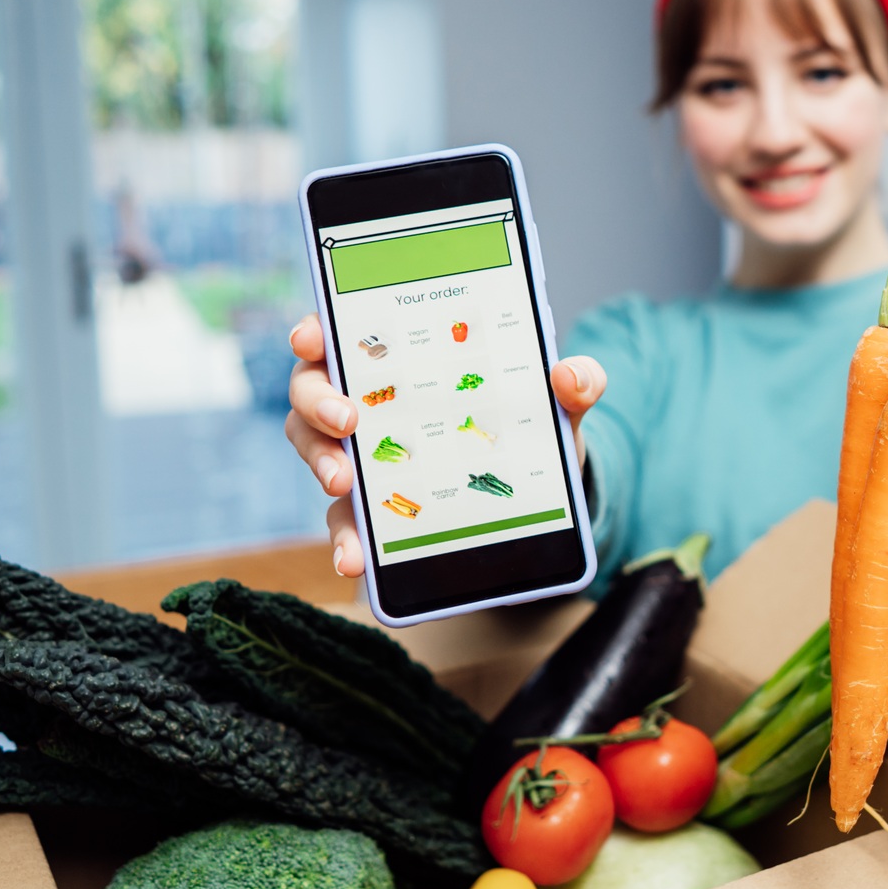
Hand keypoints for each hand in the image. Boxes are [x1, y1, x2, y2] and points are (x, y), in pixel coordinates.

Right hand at [285, 314, 606, 578]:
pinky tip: (356, 559)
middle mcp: (371, 402)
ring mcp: (365, 458)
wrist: (538, 500)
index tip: (313, 336)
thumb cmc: (529, 431)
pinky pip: (346, 522)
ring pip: (316, 449)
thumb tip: (574, 377)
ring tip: (345, 483)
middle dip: (318, 400)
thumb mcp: (554, 406)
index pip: (347, 331)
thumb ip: (574, 384)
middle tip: (347, 420)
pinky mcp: (373, 511)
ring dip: (321, 463)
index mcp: (406, 360)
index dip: (318, 329)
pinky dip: (346, 540)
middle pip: (314, 388)